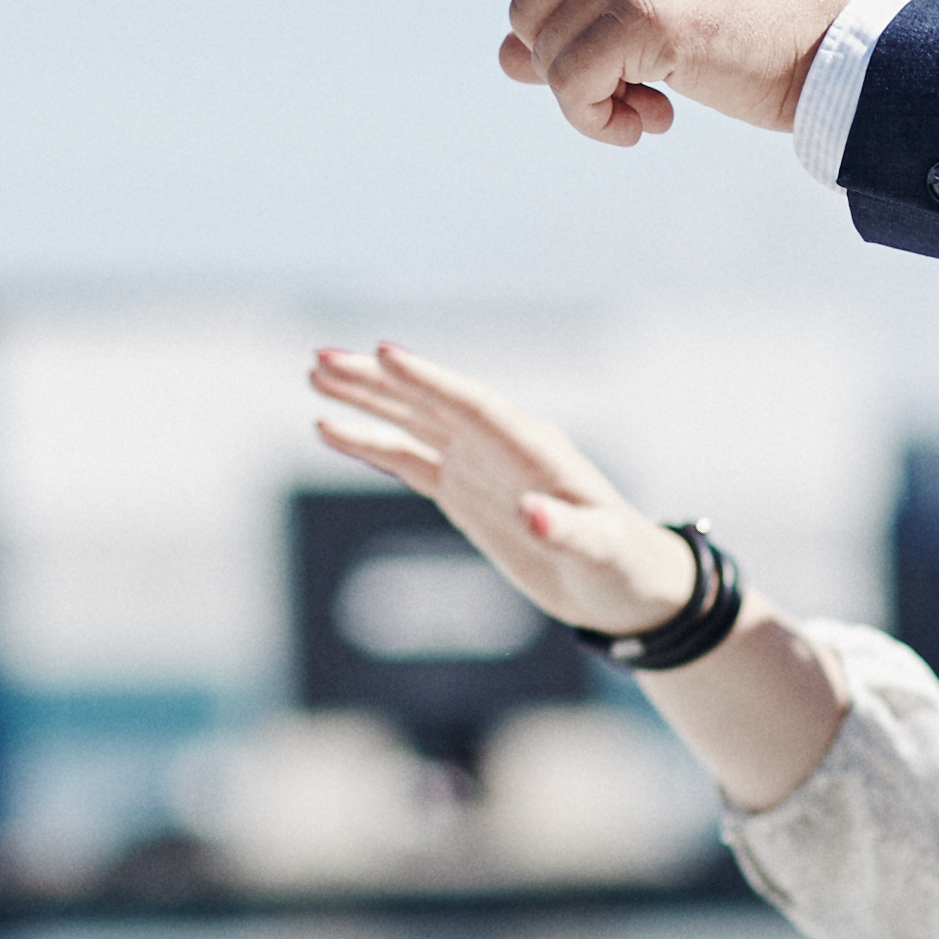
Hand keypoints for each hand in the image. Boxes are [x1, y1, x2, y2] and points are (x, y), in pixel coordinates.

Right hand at [306, 343, 694, 635]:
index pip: (473, 405)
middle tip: (322, 359)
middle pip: (430, 403)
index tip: (384, 353)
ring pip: (412, 424)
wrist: (623, 585)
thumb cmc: (621, 564)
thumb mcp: (601, 552)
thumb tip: (531, 514)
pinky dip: (371, 444)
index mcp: (533, 449)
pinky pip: (408, 462)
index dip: (430, 381)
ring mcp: (478, 466)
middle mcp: (500, 447)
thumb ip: (567, 530)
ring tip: (315, 378)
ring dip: (366, 401)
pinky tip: (331, 428)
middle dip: (379, 382)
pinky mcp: (464, 493)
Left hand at [376, 0, 861, 147]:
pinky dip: (600, 122)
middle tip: (638, 89)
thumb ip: (579, 22)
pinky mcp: (646, 15)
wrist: (830, 52)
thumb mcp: (653, 17)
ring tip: (654, 104)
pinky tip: (655, 120)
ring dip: (587, 102)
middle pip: (524, 16)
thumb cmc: (746, 38)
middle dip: (565, 68)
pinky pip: (572, 91)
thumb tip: (505, 59)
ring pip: (542, 59)